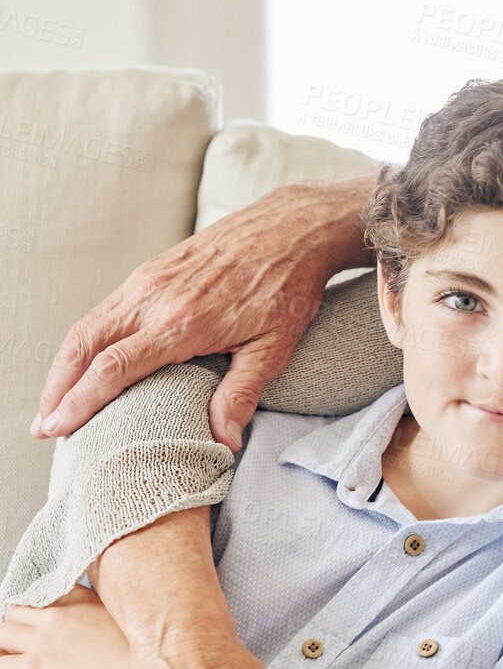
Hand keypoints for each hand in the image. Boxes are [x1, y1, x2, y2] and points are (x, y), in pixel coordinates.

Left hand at [0, 584, 135, 668]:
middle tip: (19, 640)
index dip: (37, 609)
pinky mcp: (32, 667)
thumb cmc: (133, 654)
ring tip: (10, 656)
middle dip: (13, 625)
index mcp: (78, 598)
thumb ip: (98, 609)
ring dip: (2, 644)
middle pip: (14, 610)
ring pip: (0, 632)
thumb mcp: (121, 616)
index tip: (37, 622)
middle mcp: (56, 615)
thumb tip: (89, 615)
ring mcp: (41, 640)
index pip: (41, 593)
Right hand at [33, 175, 372, 449]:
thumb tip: (224, 440)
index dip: (80, 402)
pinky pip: (106, 307)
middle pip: (83, 346)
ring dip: (65, 365)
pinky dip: (85, 339)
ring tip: (56, 400)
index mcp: (182, 322)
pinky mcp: (153, 268)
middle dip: (57, 389)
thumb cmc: (288, 287)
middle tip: (45, 426)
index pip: (113, 368)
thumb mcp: (274, 347)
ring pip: (88, 324)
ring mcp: (149, 279)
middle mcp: (155, 298)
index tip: (58, 429)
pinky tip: (86, 361)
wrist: (291, 227)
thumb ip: (242, 393)